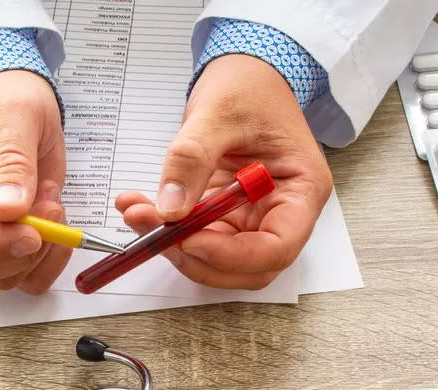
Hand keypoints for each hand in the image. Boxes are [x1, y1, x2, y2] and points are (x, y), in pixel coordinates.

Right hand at [0, 70, 69, 292]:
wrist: (24, 101)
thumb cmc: (8, 99)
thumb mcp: (13, 115)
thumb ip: (11, 160)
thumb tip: (6, 209)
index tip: (29, 234)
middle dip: (17, 252)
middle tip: (51, 211)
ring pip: (2, 277)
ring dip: (40, 253)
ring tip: (53, 202)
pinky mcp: (14, 241)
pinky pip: (29, 276)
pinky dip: (51, 262)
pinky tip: (61, 226)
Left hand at [116, 54, 332, 289]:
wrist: (243, 75)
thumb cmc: (248, 87)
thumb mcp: (218, 114)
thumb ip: (191, 160)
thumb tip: (169, 209)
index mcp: (300, 190)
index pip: (278, 246)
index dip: (232, 255)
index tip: (189, 241)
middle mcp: (280, 212)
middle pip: (245, 265)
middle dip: (196, 256)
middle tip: (153, 231)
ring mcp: (252, 216)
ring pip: (216, 258)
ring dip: (173, 246)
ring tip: (136, 212)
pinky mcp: (224, 215)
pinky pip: (196, 237)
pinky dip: (166, 231)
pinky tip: (138, 207)